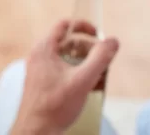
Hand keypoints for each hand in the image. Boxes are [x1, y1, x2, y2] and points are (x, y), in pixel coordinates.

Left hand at [11, 20, 118, 134]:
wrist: (36, 130)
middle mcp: (39, 55)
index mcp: (44, 49)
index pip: (64, 25)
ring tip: (100, 78)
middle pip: (69, 43)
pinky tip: (91, 88)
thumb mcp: (83, 79)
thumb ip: (100, 58)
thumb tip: (113, 41)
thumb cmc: (55, 105)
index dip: (83, 26)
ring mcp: (40, 69)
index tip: (99, 36)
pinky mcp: (43, 82)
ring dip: (86, 65)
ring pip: (68, 59)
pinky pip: (63, 71)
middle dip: (90, 51)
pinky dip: (78, 75)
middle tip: (104, 64)